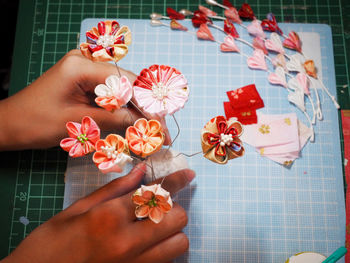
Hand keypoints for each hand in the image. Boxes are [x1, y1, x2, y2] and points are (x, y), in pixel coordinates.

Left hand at [0, 50, 170, 150]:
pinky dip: (123, 110)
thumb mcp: (78, 122)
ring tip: (152, 130)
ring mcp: (86, 70)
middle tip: (161, 130)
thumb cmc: (36, 123)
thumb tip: (145, 124)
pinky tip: (134, 124)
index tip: (160, 124)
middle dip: (145, 107)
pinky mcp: (86, 81)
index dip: (146, 103)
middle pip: (127, 83)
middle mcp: (86, 61)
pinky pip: (112, 94)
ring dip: (137, 110)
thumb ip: (114, 120)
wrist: (11, 124)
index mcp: (81, 65)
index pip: (125, 81)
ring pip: (122, 89)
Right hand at [2, 163, 194, 262]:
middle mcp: (127, 244)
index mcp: (109, 218)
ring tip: (155, 227)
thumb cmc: (50, 243)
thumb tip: (140, 171)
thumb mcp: (77, 209)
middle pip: (175, 219)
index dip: (175, 181)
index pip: (154, 193)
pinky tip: (149, 245)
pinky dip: (164, 251)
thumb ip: (114, 190)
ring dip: (172, 232)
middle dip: (173, 208)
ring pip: (178, 244)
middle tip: (160, 204)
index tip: (187, 174)